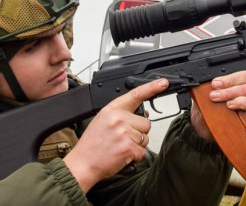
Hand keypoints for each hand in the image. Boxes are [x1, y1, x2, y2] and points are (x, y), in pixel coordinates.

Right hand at [63, 78, 168, 192]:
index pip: (135, 94)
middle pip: (146, 123)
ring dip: (136, 145)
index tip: (162, 83)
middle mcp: (119, 118)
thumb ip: (122, 114)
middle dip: (138, 132)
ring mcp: (124, 133)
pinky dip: (134, 156)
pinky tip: (122, 155)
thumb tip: (144, 114)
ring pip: (145, 138)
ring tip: (120, 146)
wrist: (83, 162)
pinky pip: (142, 152)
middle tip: (122, 138)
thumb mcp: (103, 120)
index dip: (151, 87)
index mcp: (112, 109)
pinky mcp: (129, 147)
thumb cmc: (92, 143)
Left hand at [190, 69, 245, 139]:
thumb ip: (213, 76)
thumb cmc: (204, 101)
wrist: (200, 121)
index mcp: (237, 77)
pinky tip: (229, 105)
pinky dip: (238, 103)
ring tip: (217, 97)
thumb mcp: (204, 85)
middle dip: (231, 81)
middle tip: (216, 87)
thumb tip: (215, 75)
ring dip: (230, 92)